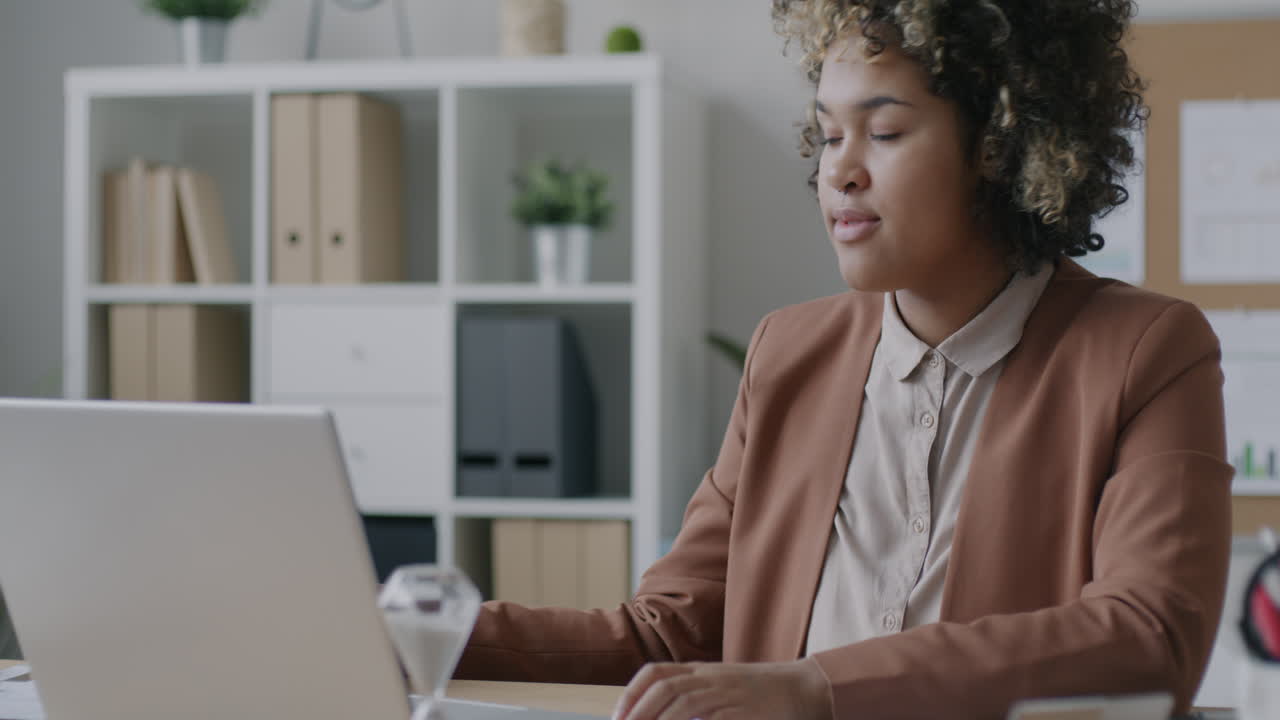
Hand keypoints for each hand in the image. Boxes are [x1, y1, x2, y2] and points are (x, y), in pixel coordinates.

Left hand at [612, 658, 832, 719]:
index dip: (632, 692)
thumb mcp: (723, 688)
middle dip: (638, 710)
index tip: (618, 716)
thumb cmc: (762, 693)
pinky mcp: (742, 711)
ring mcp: (727, 693)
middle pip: (664, 687)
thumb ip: (696, 699)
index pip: (655, 673)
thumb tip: (663, 715)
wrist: (804, 689)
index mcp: (702, 671)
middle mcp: (710, 678)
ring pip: (682, 702)